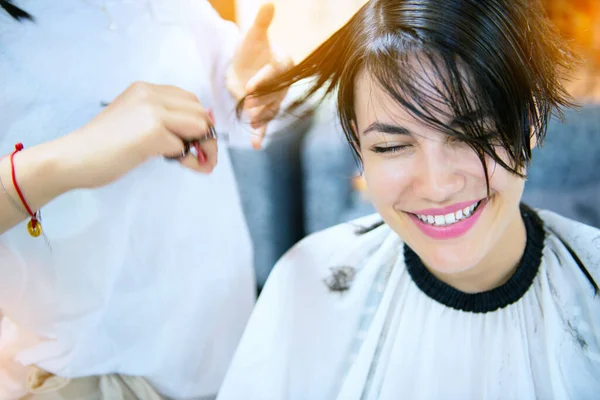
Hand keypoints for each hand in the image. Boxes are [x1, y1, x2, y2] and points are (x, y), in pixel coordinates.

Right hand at [58, 82, 217, 188]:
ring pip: (200, 126)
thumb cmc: (101, 147)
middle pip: (199, 112)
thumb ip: (163, 120)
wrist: (72, 158)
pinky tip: (183, 166)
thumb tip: (202, 128)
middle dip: (207, 136)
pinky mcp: (153, 132)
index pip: (189, 100)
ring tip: (198, 164)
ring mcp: (153, 112)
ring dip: (204, 147)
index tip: (197, 142)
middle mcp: (151, 95)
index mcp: (145, 90)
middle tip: (205, 158)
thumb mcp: (134, 122)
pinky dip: (188, 160)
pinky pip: (185, 146)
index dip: (199, 122)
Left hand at [227, 2, 293, 148]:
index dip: (263, 80)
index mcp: (284, 63)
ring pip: (270, 110)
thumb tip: (269, 3)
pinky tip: (256, 146)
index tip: (249, 86)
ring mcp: (275, 99)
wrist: (244, 65)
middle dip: (260, 101)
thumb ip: (262, 22)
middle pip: (274, 94)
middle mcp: (283, 83)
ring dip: (261, 117)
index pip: (275, 72)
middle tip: (246, 104)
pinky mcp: (266, 110)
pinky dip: (261, 135)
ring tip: (252, 124)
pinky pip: (266, 123)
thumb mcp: (254, 35)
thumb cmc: (251, 48)